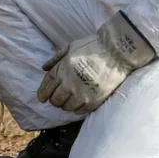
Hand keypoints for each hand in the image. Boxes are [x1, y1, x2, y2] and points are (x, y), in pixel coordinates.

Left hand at [36, 11, 154, 114]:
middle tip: (58, 97)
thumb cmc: (92, 46)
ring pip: (67, 107)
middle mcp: (70, 83)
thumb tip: (44, 68)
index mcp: (62, 69)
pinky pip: (81, 111)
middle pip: (56, 100)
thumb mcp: (70, 47)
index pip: (47, 86)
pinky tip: (79, 103)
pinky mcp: (95, 100)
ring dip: (65, 104)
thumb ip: (56, 59)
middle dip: (54, 99)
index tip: (42, 98)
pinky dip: (77, 109)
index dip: (42, 94)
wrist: (116, 52)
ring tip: (70, 99)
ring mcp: (83, 93)